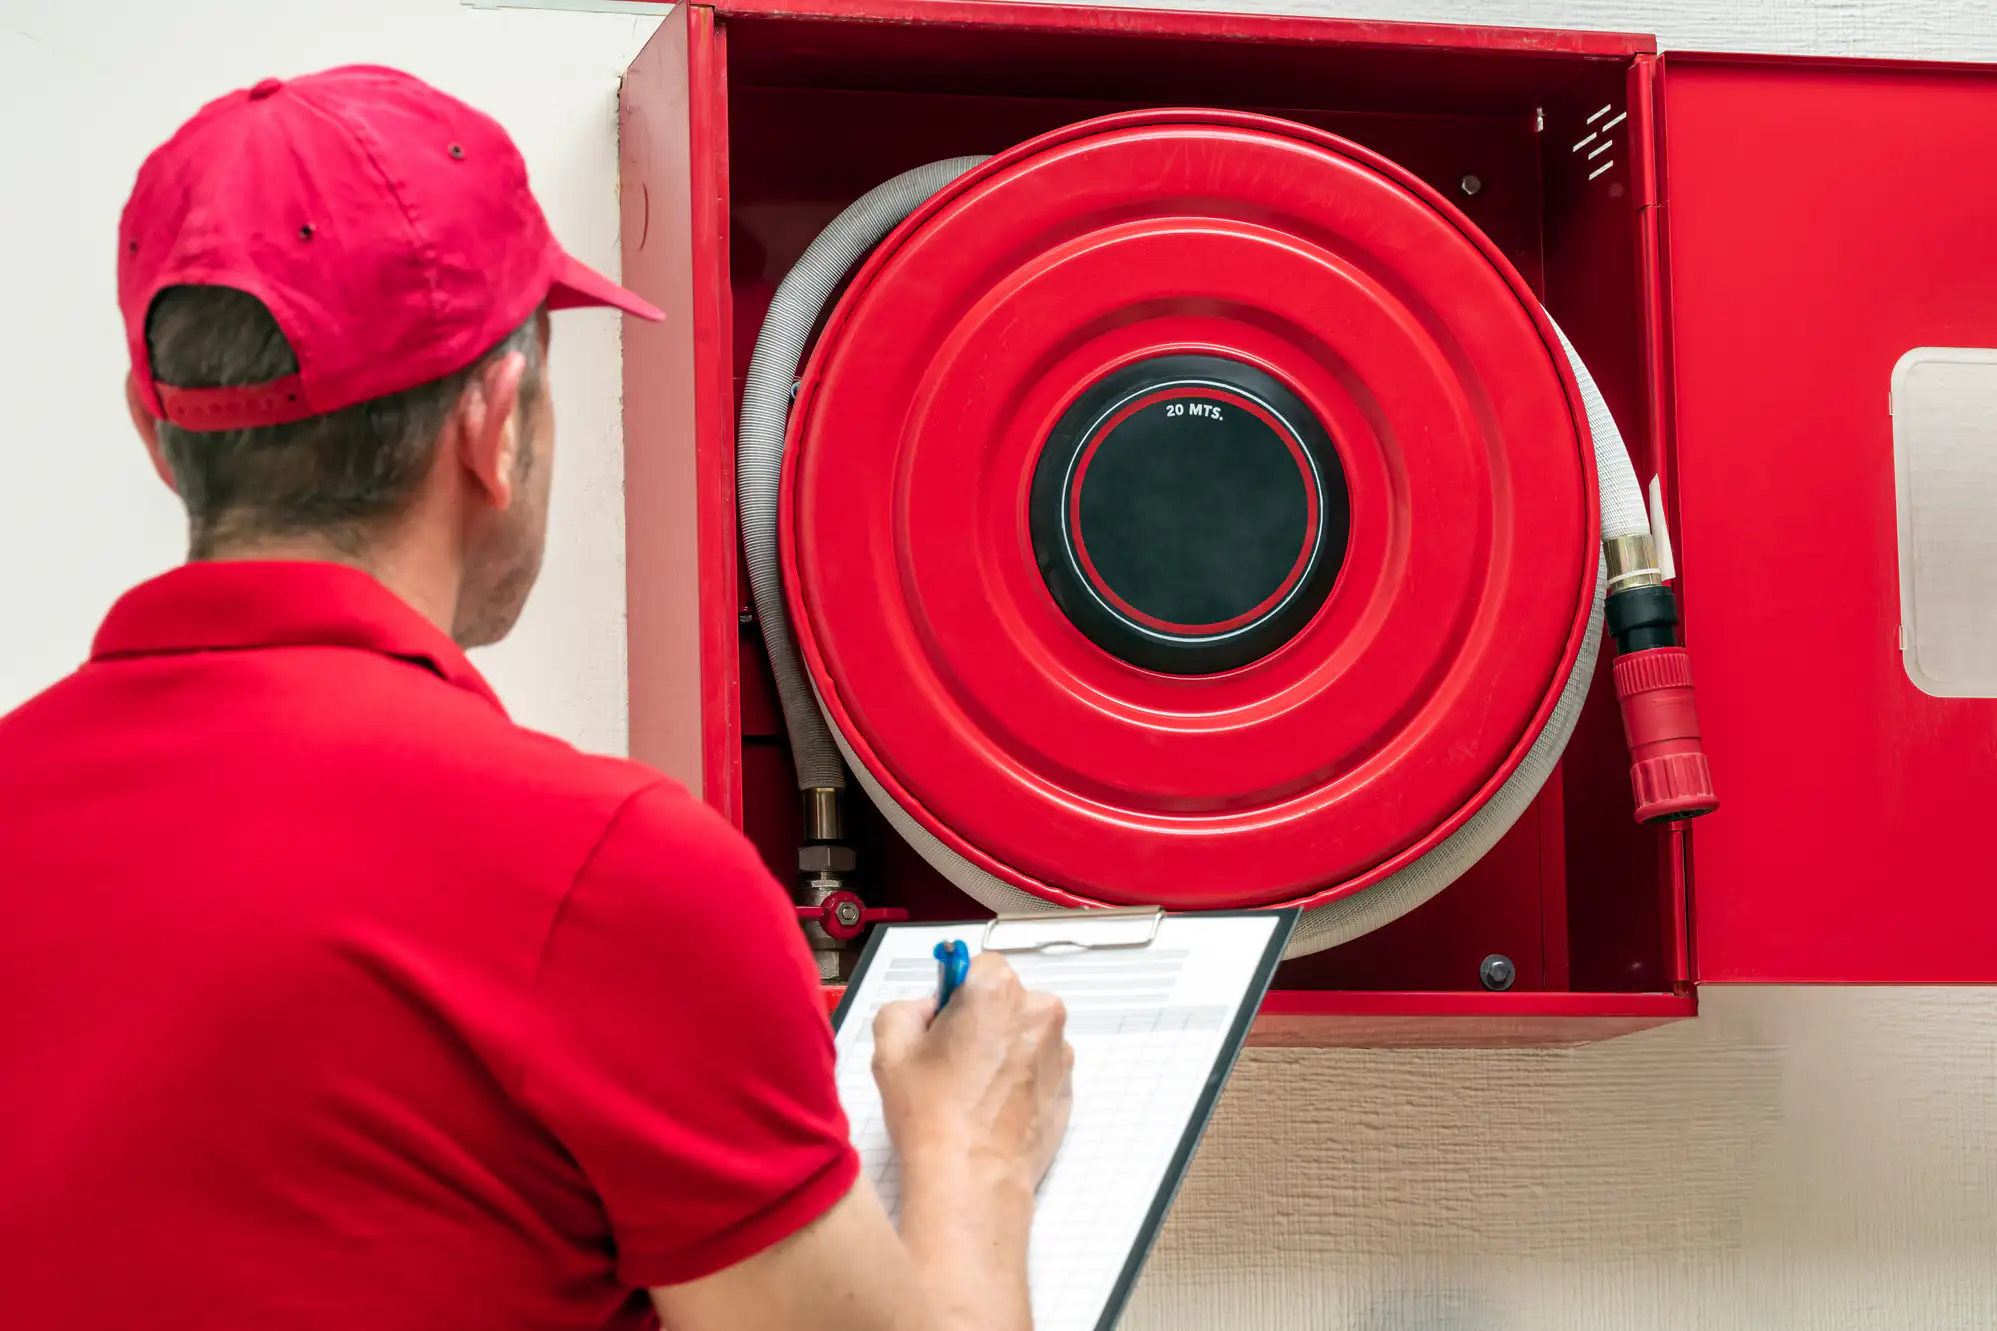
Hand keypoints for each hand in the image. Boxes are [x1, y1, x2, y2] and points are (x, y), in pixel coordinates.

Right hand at [872, 952, 1073, 1196]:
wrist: (971, 1176)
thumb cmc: (935, 1116)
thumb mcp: (890, 1047)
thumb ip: (904, 1008)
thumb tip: (925, 1010)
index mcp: (996, 989)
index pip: (977, 965)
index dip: (955, 993)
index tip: (943, 1018)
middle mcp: (1037, 1011)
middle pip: (1005, 999)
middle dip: (982, 1020)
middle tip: (952, 1059)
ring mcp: (1059, 1050)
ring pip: (1025, 1033)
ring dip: (1004, 1049)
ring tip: (971, 1089)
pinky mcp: (1068, 1085)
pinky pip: (1040, 1067)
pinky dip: (1020, 1078)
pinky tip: (992, 1106)